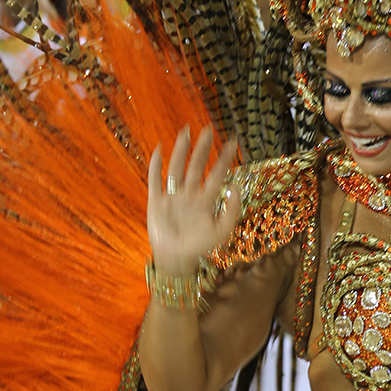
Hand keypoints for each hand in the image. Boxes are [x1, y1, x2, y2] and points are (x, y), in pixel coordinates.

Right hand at [147, 127, 239, 274]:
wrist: (177, 261)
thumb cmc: (200, 247)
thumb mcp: (222, 231)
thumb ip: (232, 210)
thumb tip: (236, 187)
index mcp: (205, 200)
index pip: (216, 174)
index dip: (224, 158)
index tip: (233, 141)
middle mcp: (189, 194)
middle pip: (196, 166)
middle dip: (202, 148)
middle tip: (208, 129)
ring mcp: (172, 196)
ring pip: (176, 168)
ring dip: (181, 151)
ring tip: (186, 132)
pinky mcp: (156, 202)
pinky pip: (155, 180)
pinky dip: (156, 166)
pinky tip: (159, 150)